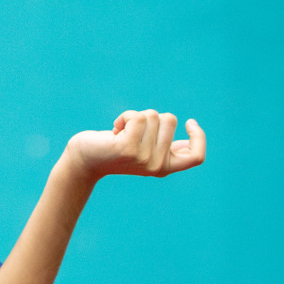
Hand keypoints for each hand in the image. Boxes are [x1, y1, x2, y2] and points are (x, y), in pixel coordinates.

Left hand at [63, 110, 204, 182]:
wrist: (84, 160)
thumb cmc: (114, 150)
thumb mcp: (144, 149)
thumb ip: (163, 147)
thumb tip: (184, 142)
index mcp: (165, 167)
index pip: (196, 157)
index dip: (199, 137)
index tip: (190, 122)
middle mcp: (156, 166)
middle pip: (170, 121)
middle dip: (150, 117)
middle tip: (132, 132)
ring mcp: (143, 158)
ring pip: (153, 116)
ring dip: (135, 116)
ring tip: (121, 132)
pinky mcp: (127, 149)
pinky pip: (136, 117)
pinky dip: (124, 116)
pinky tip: (114, 130)